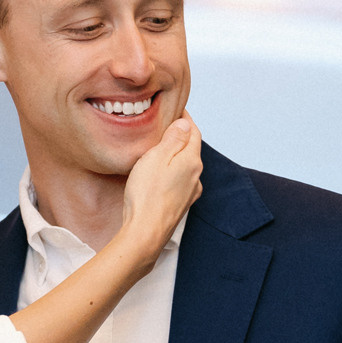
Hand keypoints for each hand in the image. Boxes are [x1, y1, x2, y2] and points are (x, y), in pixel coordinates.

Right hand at [117, 114, 201, 257]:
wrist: (146, 232)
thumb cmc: (147, 195)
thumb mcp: (157, 157)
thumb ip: (173, 139)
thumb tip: (185, 123)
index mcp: (191, 160)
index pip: (193, 131)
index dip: (185, 118)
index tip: (176, 109)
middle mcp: (195, 176)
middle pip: (191, 148)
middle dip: (181, 136)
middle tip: (167, 125)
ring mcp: (189, 192)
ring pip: (186, 166)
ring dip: (177, 155)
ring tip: (162, 149)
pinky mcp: (181, 205)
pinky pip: (180, 181)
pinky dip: (174, 172)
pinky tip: (163, 175)